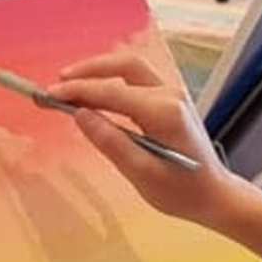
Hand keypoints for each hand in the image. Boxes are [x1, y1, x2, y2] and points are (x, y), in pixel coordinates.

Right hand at [51, 44, 228, 222]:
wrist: (214, 195)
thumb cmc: (181, 191)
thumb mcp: (141, 174)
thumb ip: (110, 141)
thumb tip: (79, 114)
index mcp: (164, 112)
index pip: (112, 92)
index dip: (78, 91)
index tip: (48, 95)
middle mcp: (170, 94)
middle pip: (124, 66)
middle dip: (88, 71)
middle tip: (58, 84)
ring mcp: (173, 94)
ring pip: (131, 68)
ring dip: (100, 70)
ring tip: (70, 82)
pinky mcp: (170, 100)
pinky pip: (137, 79)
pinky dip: (113, 79)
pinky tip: (95, 91)